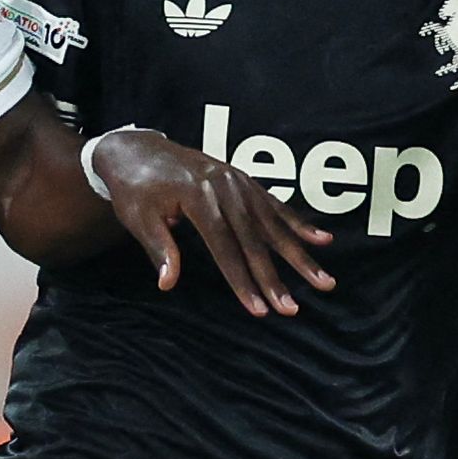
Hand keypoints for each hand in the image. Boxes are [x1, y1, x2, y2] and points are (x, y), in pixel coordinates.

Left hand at [88, 128, 333, 315]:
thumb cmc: (134, 188)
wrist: (136, 149)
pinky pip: (276, 205)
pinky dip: (299, 224)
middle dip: (275, 276)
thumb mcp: (137, 217)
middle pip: (254, 238)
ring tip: (324, 281)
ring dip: (299, 255)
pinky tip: (322, 240)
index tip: (258, 309)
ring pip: (273, 224)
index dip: (241, 280)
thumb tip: (168, 284)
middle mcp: (224, 185)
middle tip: (292, 308)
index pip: (223, 246)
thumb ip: (158, 247)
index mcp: (197, 194)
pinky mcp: (244, 179)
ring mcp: (237, 180)